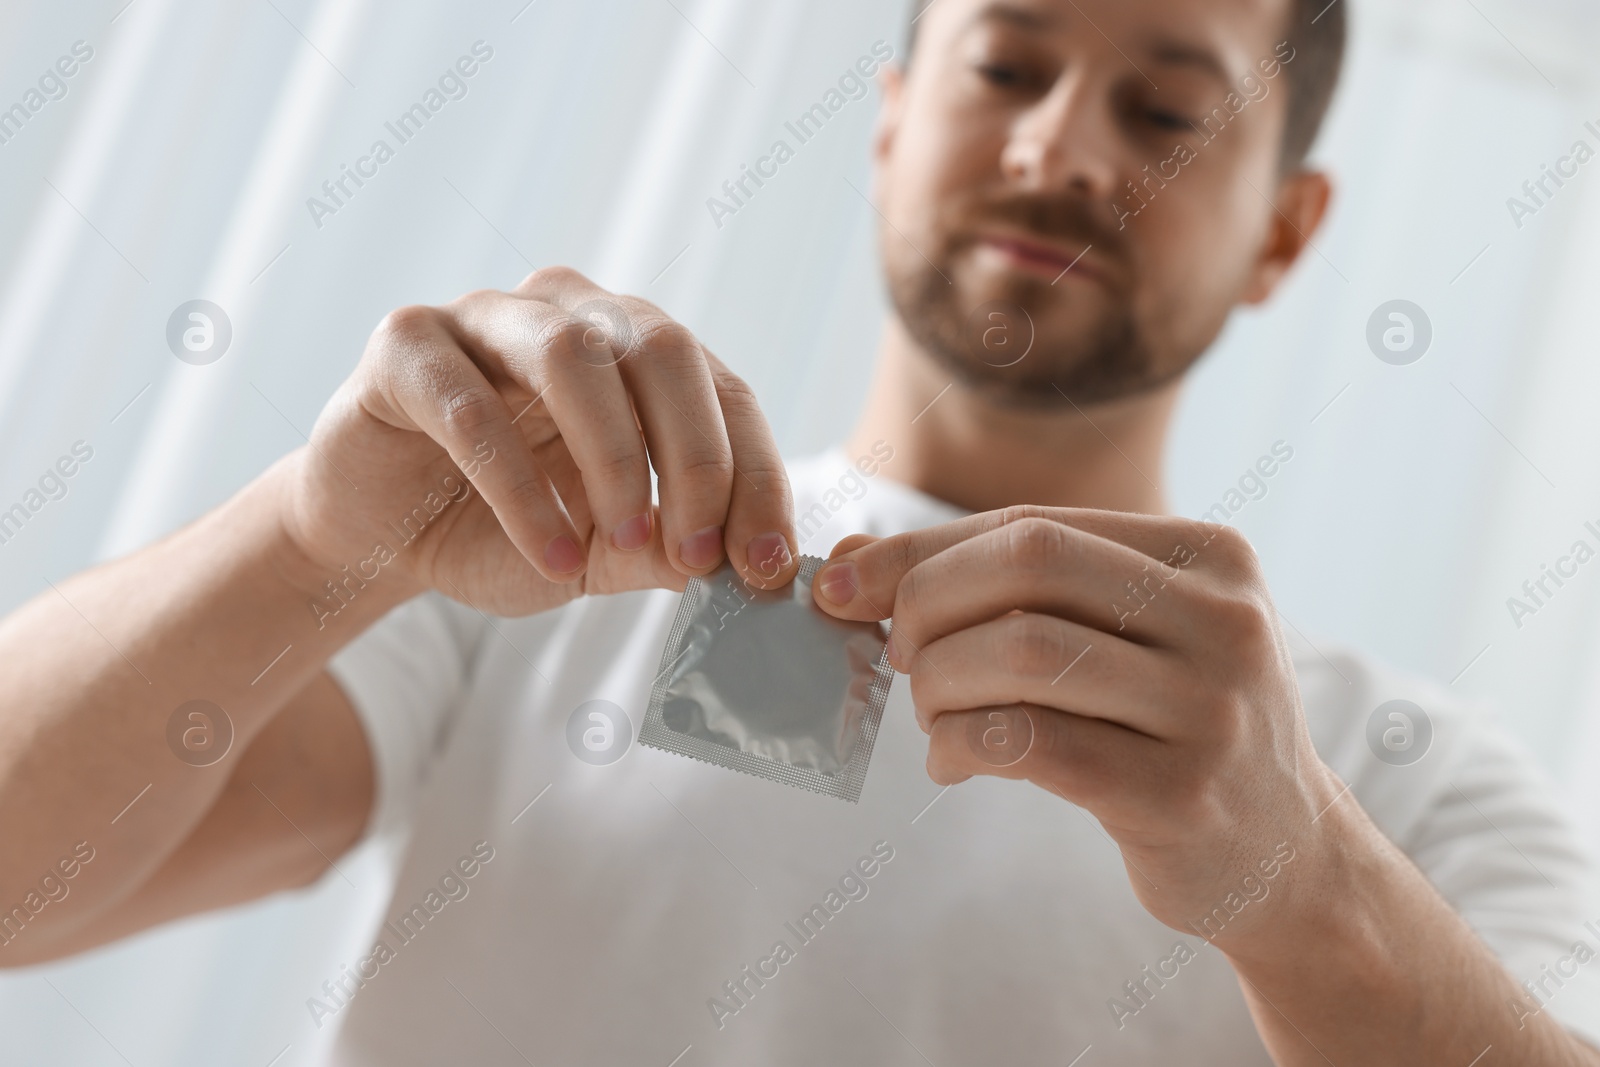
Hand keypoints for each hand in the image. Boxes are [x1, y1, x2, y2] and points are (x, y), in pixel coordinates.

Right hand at [282, 267, 797, 618]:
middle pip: (662, 351)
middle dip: (696, 458)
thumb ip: (664, 551)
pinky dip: (521, 490)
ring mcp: (486, 317)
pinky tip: (547, 554)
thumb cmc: (498, 530)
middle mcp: (571, 313)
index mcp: (634, 350)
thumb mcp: (598, 553)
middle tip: (698, 554)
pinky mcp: (408, 345)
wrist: (375, 535)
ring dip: (614, 461)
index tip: (765, 562)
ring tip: (622, 547)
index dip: (754, 474)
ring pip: (573, 359)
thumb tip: (746, 565)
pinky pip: (474, 411)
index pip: (724, 390)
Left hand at [811, 506, 1344, 946]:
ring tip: (932, 713)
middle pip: (1026, 563)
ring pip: (1022, 651)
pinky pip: (1030, 743)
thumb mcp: (1122, 635)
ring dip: (940, 681)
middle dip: (927, 603)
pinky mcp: (1178, 795)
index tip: (846, 586)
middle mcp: (1223, 618)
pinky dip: (962, 744)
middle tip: (898, 656)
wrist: (1286, 855)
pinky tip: (954, 761)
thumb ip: (1006, 589)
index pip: (1032, 523)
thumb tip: (851, 564)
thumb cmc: (1174, 726)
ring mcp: (1209, 707)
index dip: (922, 551)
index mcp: (1208, 554)